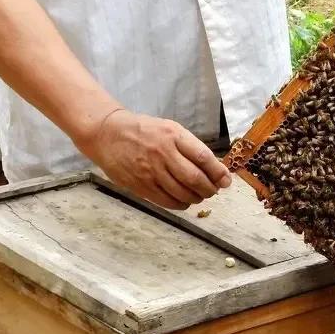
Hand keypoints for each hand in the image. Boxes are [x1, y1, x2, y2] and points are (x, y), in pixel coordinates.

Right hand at [83, 109, 231, 209]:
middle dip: (209, 189)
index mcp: (173, 135)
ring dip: (196, 197)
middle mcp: (163, 153)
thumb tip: (214, 168)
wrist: (108, 134)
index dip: (218, 172)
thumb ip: (189, 146)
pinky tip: (184, 201)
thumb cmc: (143, 131)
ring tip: (199, 195)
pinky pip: (167, 201)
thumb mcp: (169, 129)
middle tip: (213, 191)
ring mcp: (151, 170)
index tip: (226, 180)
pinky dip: (180, 204)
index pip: (202, 156)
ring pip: (182, 192)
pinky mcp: (141, 185)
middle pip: (194, 178)